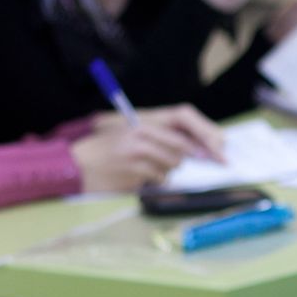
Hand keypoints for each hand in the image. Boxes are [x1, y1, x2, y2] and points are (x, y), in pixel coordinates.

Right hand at [71, 109, 223, 191]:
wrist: (75, 165)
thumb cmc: (106, 152)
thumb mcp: (131, 135)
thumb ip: (161, 137)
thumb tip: (201, 150)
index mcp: (142, 121)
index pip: (184, 116)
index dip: (206, 132)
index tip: (221, 149)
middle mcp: (141, 132)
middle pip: (183, 147)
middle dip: (188, 158)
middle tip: (185, 165)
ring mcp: (138, 150)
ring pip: (174, 164)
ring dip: (166, 170)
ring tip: (145, 166)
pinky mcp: (135, 169)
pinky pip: (161, 177)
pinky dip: (155, 180)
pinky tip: (138, 175)